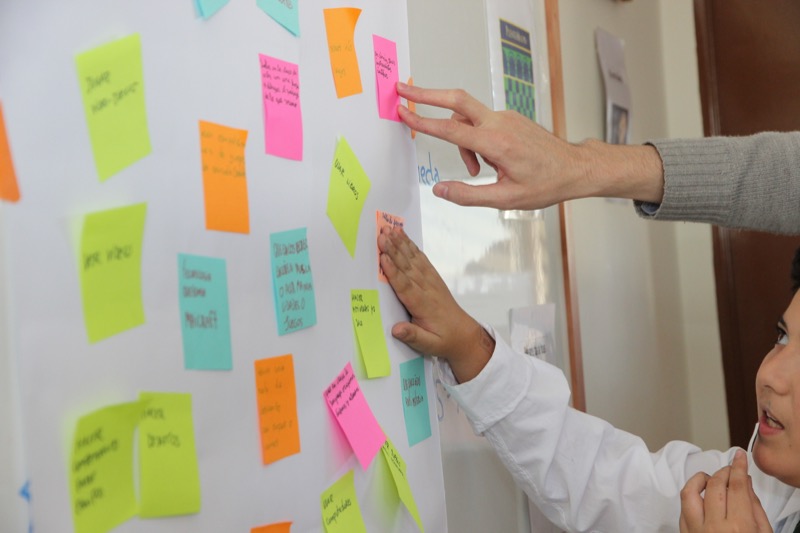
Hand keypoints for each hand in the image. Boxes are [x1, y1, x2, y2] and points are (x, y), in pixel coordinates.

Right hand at [377, 226, 493, 382]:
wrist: (464, 334)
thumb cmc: (443, 340)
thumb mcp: (428, 346)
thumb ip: (412, 336)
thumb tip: (396, 329)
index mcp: (423, 306)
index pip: (406, 286)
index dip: (393, 272)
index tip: (383, 258)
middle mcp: (427, 290)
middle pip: (408, 267)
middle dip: (394, 250)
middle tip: (382, 235)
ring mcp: (431, 281)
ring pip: (414, 260)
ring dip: (401, 244)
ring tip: (390, 230)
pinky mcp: (433, 278)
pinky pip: (421, 259)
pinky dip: (412, 247)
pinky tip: (403, 237)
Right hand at [396, 82, 663, 209]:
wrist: (575, 168)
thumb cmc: (545, 184)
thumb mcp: (505, 199)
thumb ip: (468, 195)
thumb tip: (439, 190)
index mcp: (496, 143)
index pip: (451, 129)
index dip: (423, 121)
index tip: (403, 111)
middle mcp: (500, 124)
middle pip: (457, 100)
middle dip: (428, 94)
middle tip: (404, 90)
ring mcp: (506, 117)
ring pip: (468, 118)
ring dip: (460, 139)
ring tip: (476, 171)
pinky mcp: (510, 119)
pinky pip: (482, 123)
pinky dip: (475, 138)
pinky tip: (489, 163)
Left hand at [679, 450, 771, 532]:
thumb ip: (755, 508)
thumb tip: (745, 481)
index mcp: (738, 527)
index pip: (736, 487)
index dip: (738, 467)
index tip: (739, 456)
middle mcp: (714, 527)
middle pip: (715, 486)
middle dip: (724, 472)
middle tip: (731, 470)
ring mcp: (695, 529)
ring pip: (689, 492)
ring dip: (700, 480)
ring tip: (711, 481)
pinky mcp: (684, 532)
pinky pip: (682, 507)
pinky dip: (692, 497)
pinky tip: (703, 498)